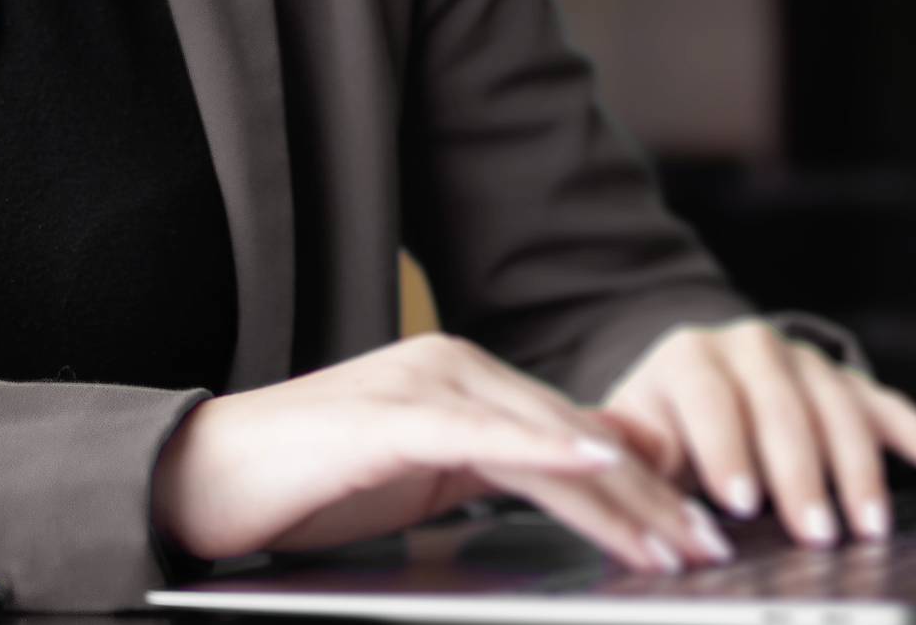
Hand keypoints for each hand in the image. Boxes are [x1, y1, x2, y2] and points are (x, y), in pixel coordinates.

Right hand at [151, 331, 736, 574]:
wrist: (205, 478)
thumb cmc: (305, 487)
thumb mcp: (416, 483)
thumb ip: (484, 476)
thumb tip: (565, 502)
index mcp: (459, 381)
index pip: (569, 437)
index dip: (638, 486)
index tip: (696, 533)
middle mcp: (449, 368)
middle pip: (571, 436)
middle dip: (648, 496)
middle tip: (710, 546)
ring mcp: (419, 385)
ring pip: (541, 440)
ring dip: (618, 493)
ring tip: (674, 541)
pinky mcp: (388, 416)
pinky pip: (481, 435)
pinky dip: (543, 449)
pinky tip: (591, 465)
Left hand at [592, 318, 915, 547]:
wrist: (701, 377)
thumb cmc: (669, 421)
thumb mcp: (637, 430)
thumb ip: (621, 445)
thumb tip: (588, 455)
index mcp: (690, 358)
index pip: (710, 398)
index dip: (725, 448)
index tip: (737, 499)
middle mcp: (751, 349)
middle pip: (783, 408)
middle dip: (801, 474)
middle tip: (816, 531)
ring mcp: (806, 363)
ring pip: (840, 410)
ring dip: (859, 469)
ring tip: (870, 524)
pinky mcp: (848, 381)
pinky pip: (890, 407)